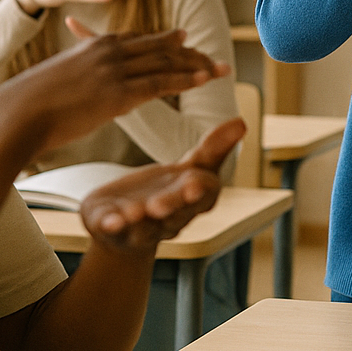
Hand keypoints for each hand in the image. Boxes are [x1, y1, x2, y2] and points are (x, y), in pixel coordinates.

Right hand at [0, 29, 229, 152]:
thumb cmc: (29, 105)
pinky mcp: (116, 92)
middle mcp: (107, 52)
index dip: (165, 44)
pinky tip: (204, 80)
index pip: (138, 41)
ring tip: (219, 69)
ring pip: (165, 63)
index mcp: (94, 46)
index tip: (185, 43)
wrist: (16, 113)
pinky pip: (160, 83)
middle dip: (189, 53)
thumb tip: (83, 89)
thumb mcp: (59, 82)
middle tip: (213, 57)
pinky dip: (185, 80)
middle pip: (158, 48)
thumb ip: (79, 79)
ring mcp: (113, 70)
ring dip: (195, 66)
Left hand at [79, 118, 244, 250]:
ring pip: (143, 225)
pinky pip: (112, 228)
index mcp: (190, 199)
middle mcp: (168, 217)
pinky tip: (109, 219)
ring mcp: (139, 226)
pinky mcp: (111, 228)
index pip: (203, 196)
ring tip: (135, 211)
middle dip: (169, 207)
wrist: (125, 223)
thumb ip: (213, 150)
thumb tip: (243, 122)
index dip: (199, 191)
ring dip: (139, 219)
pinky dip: (111, 225)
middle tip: (161, 203)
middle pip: (174, 213)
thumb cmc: (162, 191)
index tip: (194, 184)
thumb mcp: (189, 169)